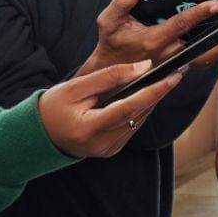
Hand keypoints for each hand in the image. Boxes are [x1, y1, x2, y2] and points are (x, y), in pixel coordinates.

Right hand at [38, 60, 184, 157]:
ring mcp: (108, 150)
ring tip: (169, 78)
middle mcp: (102, 145)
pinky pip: (133, 126)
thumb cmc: (53, 107)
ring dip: (154, 99)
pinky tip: (150, 92)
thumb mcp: (76, 87)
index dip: (153, 91)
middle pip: (138, 115)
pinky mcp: (112, 149)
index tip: (173, 76)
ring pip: (139, 121)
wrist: (38, 135)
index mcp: (89, 129)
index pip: (129, 108)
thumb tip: (143, 67)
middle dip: (160, 92)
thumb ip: (109, 76)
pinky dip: (141, 109)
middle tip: (179, 71)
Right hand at [77, 0, 217, 75]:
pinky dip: (209, 49)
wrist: (109, 72)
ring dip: (215, 40)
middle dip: (215, 27)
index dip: (200, 13)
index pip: (181, 24)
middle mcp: (167, 55)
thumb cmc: (111, 43)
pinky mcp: (176, 69)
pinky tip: (213, 36)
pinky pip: (198, 59)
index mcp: (152, 41)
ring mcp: (173, 64)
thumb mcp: (108, 20)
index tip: (217, 4)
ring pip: (201, 52)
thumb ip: (123, 0)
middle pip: (198, 39)